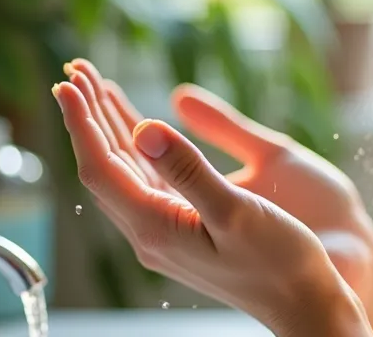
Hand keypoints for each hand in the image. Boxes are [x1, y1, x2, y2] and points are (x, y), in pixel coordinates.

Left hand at [53, 60, 370, 334]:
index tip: (68, 83)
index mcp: (157, 228)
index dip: (82, 122)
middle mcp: (151, 232)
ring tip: (95, 86)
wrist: (305, 302)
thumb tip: (143, 129)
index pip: (101, 167)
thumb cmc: (280, 262)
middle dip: (88, 115)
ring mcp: (165, 231)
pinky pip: (147, 178)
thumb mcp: (236, 211)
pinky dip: (136, 145)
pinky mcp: (184, 227)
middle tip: (76, 69)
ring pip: (125, 171)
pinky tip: (137, 126)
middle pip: (105, 165)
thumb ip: (188, 170)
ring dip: (109, 127)